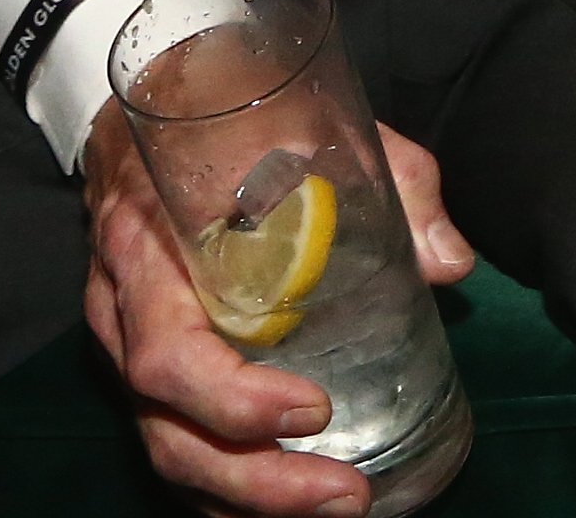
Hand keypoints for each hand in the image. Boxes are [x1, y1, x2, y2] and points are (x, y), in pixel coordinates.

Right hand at [80, 107, 474, 513]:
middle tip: (347, 497)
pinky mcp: (154, 366)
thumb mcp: (311, 119)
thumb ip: (390, 180)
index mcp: (150, 250)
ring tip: (339, 505)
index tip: (313, 409)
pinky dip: (232, 485)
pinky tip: (292, 499)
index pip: (168, 354)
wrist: (152, 98)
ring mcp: (131, 346)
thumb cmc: (236, 111)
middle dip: (255, 480)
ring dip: (249, 497)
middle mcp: (125, 313)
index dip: (233, 399)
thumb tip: (450, 262)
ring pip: (169, 449)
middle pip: (167, 428)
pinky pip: (178, 439)